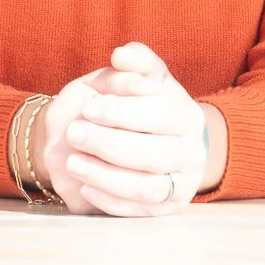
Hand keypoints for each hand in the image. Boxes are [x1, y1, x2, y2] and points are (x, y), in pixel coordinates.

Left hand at [48, 42, 206, 217]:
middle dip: (107, 144)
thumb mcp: (145, 78)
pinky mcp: (170, 205)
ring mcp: (184, 181)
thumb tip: (121, 55)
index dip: (122, 112)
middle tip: (72, 134)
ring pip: (147, 187)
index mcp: (186, 113)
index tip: (88, 107)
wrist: (165, 140)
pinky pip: (140, 209)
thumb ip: (136, 62)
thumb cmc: (145, 104)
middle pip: (152, 153)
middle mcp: (192, 149)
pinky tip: (86, 187)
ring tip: (73, 163)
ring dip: (106, 176)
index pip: (159, 114)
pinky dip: (112, 200)